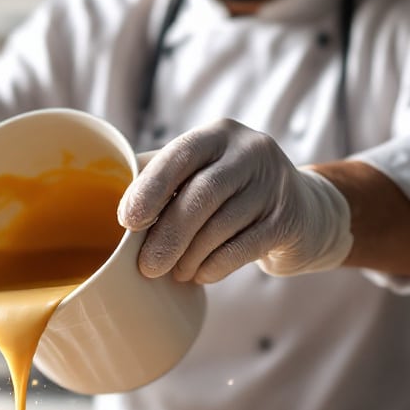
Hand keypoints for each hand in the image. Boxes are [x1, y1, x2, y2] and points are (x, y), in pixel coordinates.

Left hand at [118, 118, 352, 282]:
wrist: (304, 212)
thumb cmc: (230, 194)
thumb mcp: (199, 173)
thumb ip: (158, 177)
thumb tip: (106, 197)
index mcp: (217, 135)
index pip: (180, 155)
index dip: (150, 188)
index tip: (126, 221)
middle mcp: (250, 151)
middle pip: (201, 195)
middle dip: (168, 235)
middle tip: (146, 267)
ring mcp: (274, 183)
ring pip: (221, 225)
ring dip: (189, 256)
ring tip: (174, 272)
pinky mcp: (289, 218)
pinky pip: (243, 247)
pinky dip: (214, 266)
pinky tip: (200, 275)